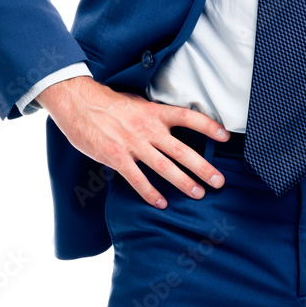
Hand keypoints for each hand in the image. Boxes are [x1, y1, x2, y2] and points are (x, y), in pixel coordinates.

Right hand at [36, 75, 228, 208]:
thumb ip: (156, 115)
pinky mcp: (117, 158)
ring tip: (198, 194)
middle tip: (219, 181)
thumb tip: (173, 124)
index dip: (208, 126)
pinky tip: (161, 203)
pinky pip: (137, 179)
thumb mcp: (139, 103)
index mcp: (155, 112)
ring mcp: (133, 144)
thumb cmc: (110, 103)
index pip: (189, 118)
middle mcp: (149, 129)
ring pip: (164, 167)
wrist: (80, 103)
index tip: (225, 136)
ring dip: (183, 183)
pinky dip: (150, 193)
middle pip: (182, 150)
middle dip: (203, 167)